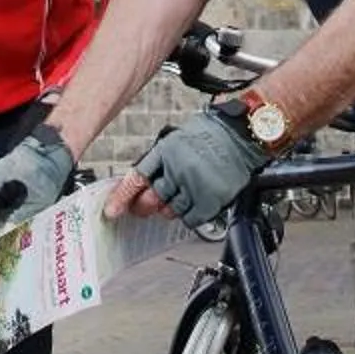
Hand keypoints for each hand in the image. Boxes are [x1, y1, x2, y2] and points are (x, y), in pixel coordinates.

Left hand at [123, 106, 265, 231]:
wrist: (242, 134)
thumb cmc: (212, 134)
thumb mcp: (177, 140)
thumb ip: (161, 162)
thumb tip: (144, 183)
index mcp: (165, 151)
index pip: (136, 178)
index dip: (122, 197)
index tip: (112, 210)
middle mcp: (176, 169)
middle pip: (150, 200)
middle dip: (145, 206)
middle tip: (147, 206)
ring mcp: (193, 186)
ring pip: (170, 211)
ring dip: (172, 208)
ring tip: (185, 193)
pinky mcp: (210, 199)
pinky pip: (191, 219)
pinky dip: (191, 215)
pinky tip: (197, 202)